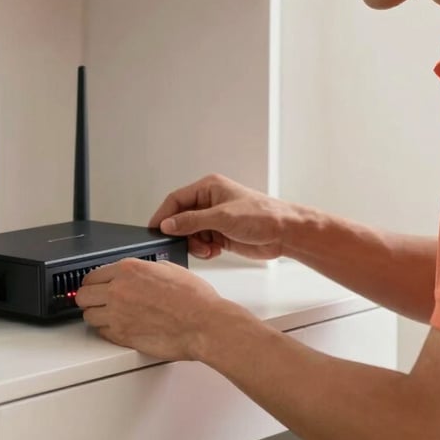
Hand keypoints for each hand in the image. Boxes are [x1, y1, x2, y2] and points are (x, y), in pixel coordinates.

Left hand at [75, 257, 227, 359]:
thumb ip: (144, 268)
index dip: (94, 282)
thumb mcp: (168, 268)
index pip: (91, 275)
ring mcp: (118, 314)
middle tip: (97, 301)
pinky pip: (102, 333)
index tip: (95, 286)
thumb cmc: (194, 298)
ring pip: (88, 316)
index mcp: (128, 269)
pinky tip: (119, 326)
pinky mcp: (122, 336)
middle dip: (89, 298)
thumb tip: (137, 272)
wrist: (203, 323)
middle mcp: (118, 290)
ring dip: (97, 315)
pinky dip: (107, 330)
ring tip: (109, 315)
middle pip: (83, 296)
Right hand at [149, 173, 290, 260]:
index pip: (176, 199)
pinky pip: (202, 243)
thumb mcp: (222, 217)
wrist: (284, 233)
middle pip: (181, 218)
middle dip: (183, 234)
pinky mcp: (222, 234)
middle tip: (187, 245)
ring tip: (208, 249)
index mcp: (208, 188)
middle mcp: (210, 202)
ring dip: (195, 244)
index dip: (164, 215)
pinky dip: (204, 250)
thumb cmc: (262, 215)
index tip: (155, 230)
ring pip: (191, 234)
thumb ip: (192, 221)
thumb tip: (168, 224)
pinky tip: (215, 251)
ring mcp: (215, 219)